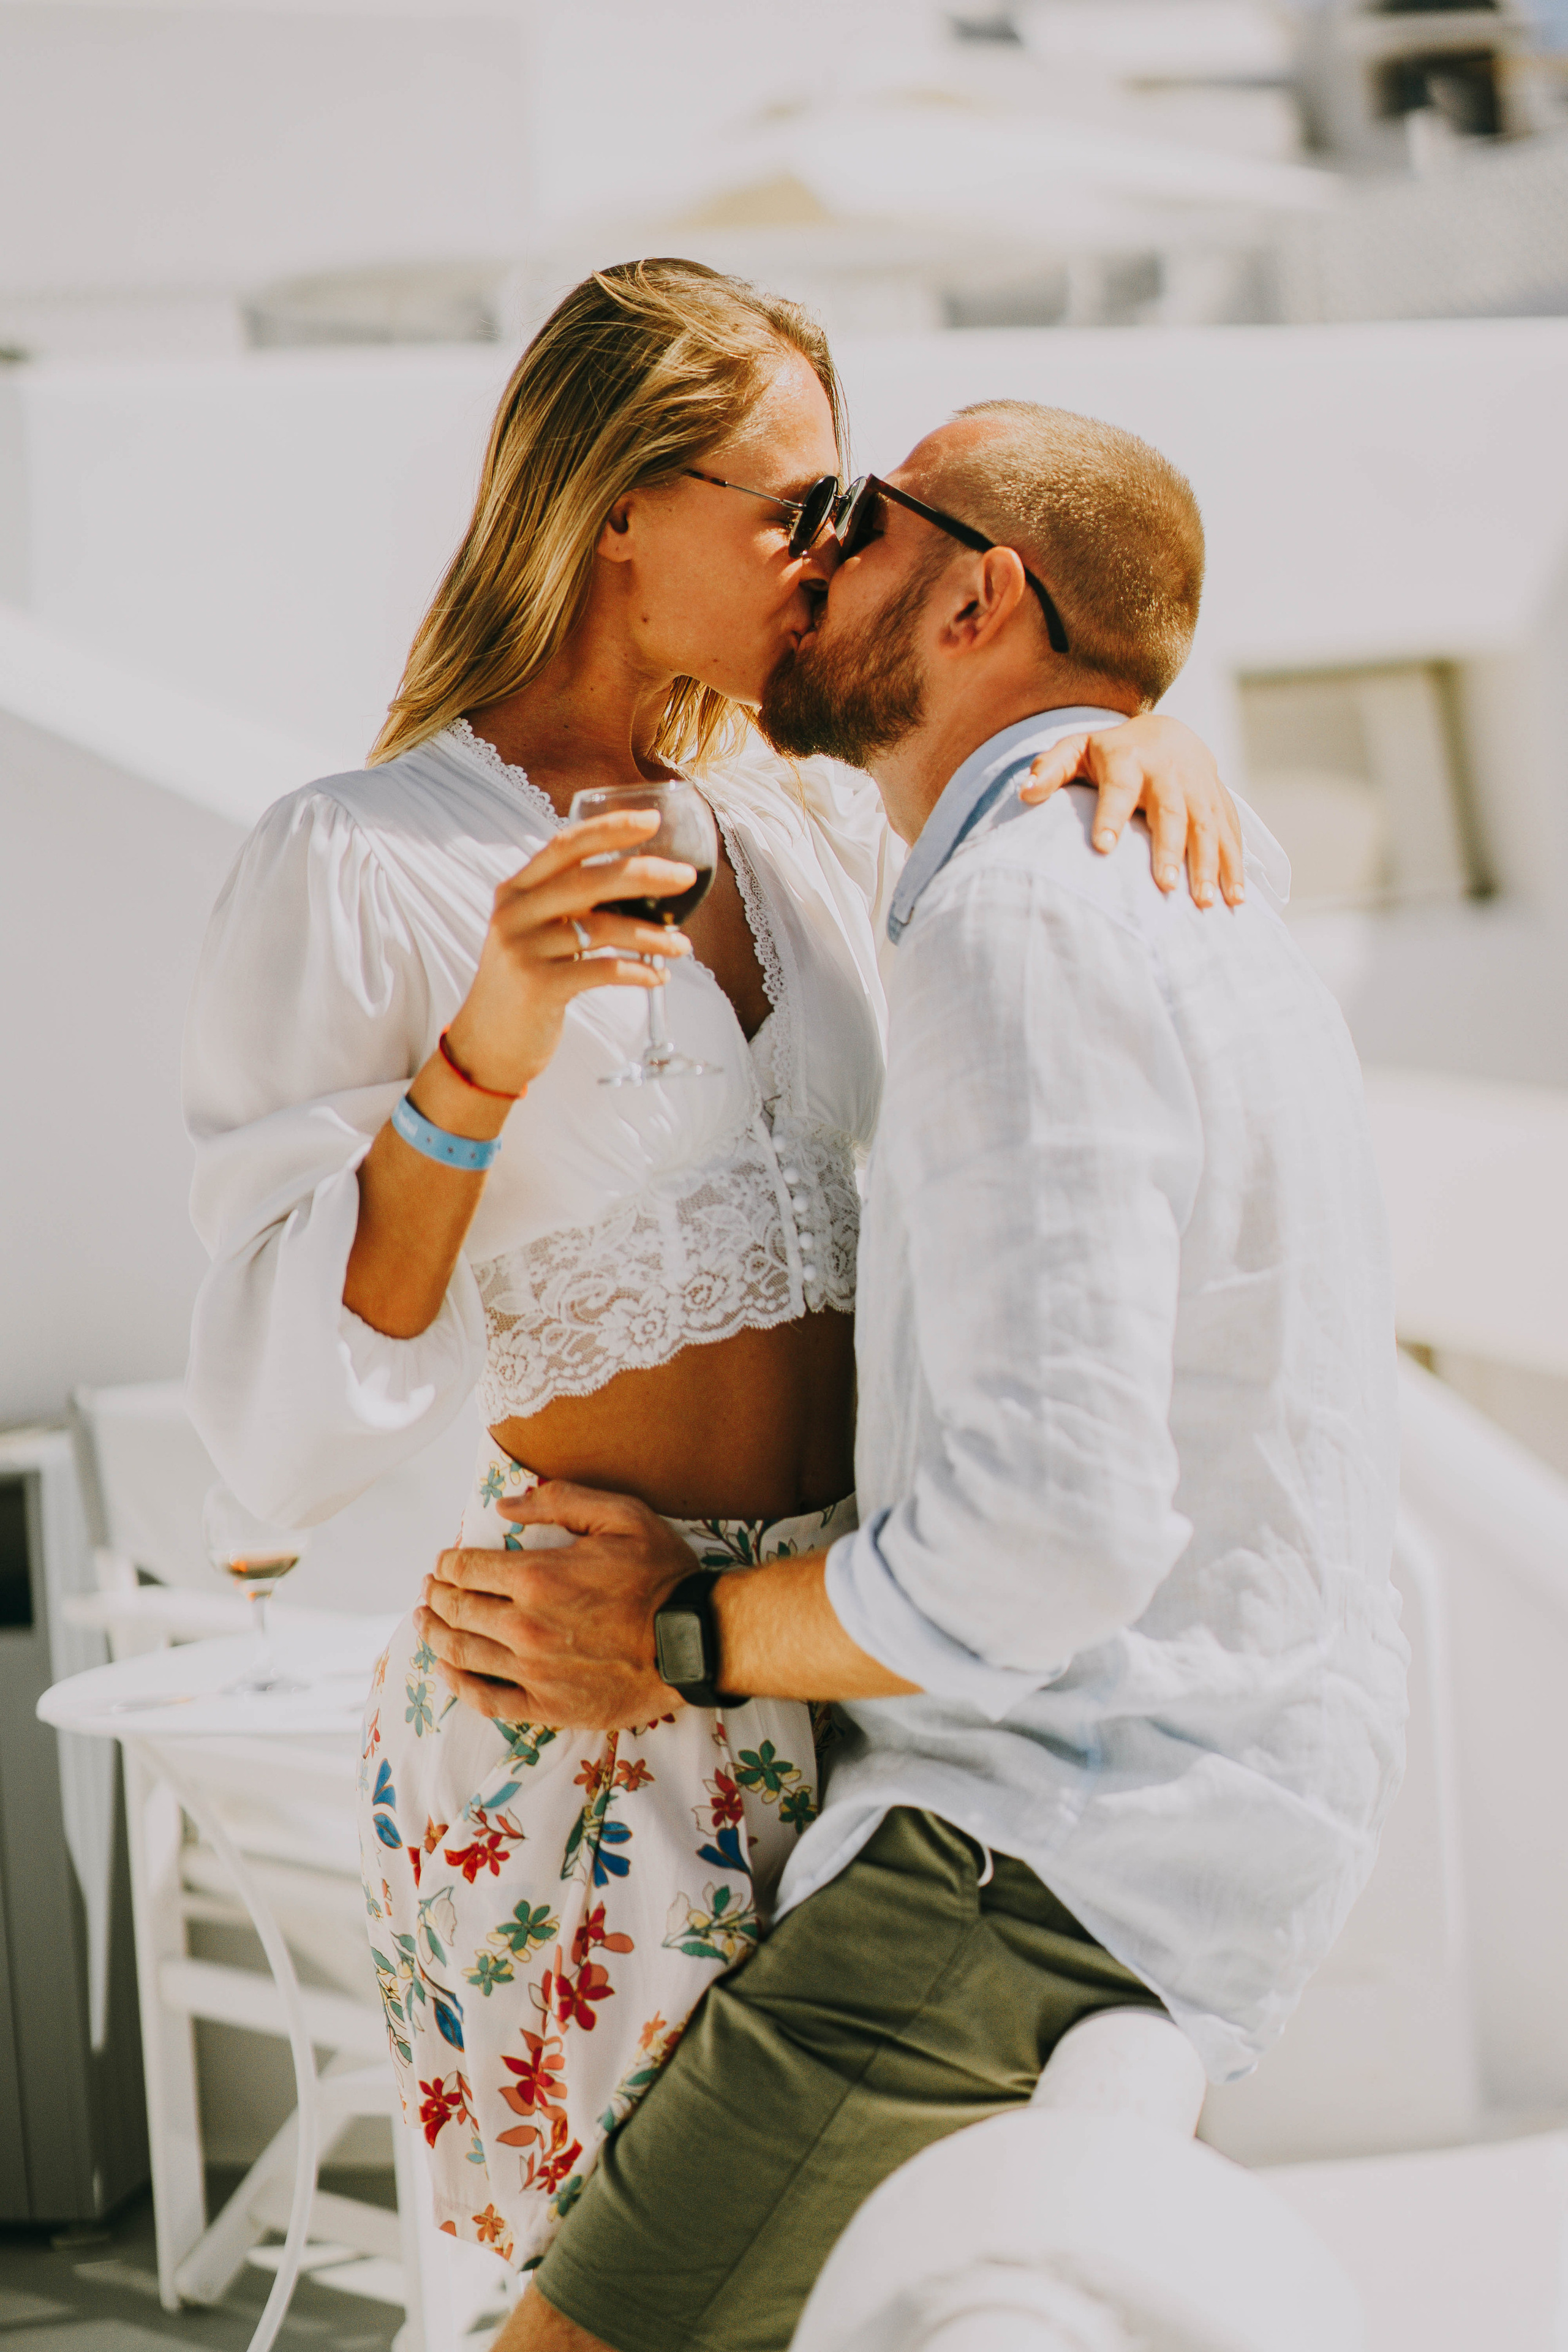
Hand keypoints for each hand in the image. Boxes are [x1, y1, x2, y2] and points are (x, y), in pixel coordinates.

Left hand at [416, 1482, 700, 1728]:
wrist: (694, 1641)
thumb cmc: (661, 1575)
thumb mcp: (621, 1515)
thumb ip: (560, 1501)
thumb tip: (505, 1506)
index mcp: (538, 1576)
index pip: (467, 1568)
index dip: (447, 1563)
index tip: (443, 1561)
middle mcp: (525, 1625)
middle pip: (457, 1610)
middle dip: (435, 1595)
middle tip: (428, 1589)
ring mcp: (533, 1670)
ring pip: (462, 1653)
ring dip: (435, 1635)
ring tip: (424, 1623)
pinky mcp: (548, 1706)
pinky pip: (488, 1699)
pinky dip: (459, 1684)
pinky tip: (447, 1671)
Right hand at [441, 811, 698, 1096]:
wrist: (486, 1044)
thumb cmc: (524, 985)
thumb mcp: (533, 934)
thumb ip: (565, 905)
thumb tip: (636, 883)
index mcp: (515, 891)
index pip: (564, 846)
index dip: (608, 829)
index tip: (651, 821)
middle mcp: (514, 913)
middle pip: (589, 879)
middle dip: (644, 874)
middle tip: (685, 878)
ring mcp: (523, 949)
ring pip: (603, 928)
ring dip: (652, 935)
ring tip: (682, 945)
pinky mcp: (538, 986)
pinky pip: (603, 970)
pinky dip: (638, 972)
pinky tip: (658, 977)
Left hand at [1019, 714, 1243, 908]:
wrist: (1166, 732)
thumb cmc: (1110, 752)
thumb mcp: (1076, 750)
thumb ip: (1050, 769)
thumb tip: (1024, 793)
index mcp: (1128, 760)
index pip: (1119, 788)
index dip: (1111, 816)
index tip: (1102, 848)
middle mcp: (1168, 772)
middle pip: (1172, 812)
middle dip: (1170, 850)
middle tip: (1164, 886)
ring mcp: (1199, 786)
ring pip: (1207, 826)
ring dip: (1210, 864)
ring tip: (1203, 903)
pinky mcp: (1220, 800)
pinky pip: (1231, 833)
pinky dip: (1235, 865)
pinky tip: (1235, 898)